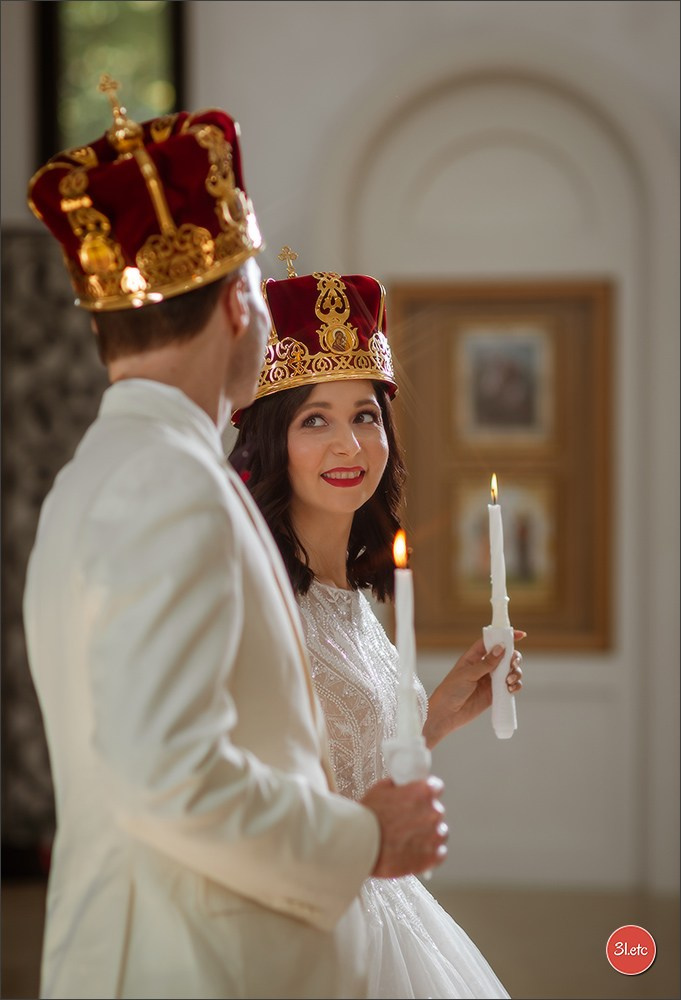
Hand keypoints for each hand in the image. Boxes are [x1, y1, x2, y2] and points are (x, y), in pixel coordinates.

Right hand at [361, 775, 447, 877]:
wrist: (361, 845)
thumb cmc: (368, 817)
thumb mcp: (380, 790)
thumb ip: (399, 787)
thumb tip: (402, 787)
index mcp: (423, 792)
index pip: (436, 787)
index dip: (427, 793)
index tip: (421, 798)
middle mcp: (433, 812)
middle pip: (437, 811)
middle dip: (425, 815)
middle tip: (408, 822)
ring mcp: (434, 836)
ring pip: (440, 832)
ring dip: (429, 834)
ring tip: (410, 839)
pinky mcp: (431, 857)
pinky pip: (439, 853)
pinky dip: (431, 853)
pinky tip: (416, 851)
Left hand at [422, 630, 524, 747]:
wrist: (447, 714)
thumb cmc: (451, 690)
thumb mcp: (467, 674)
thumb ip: (486, 663)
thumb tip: (501, 648)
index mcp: (475, 657)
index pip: (491, 642)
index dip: (505, 636)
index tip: (521, 634)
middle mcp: (485, 666)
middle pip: (506, 655)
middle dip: (514, 657)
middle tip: (512, 664)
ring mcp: (491, 680)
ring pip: (511, 670)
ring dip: (515, 672)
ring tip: (508, 681)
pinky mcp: (496, 693)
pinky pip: (511, 686)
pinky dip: (516, 685)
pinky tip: (511, 689)